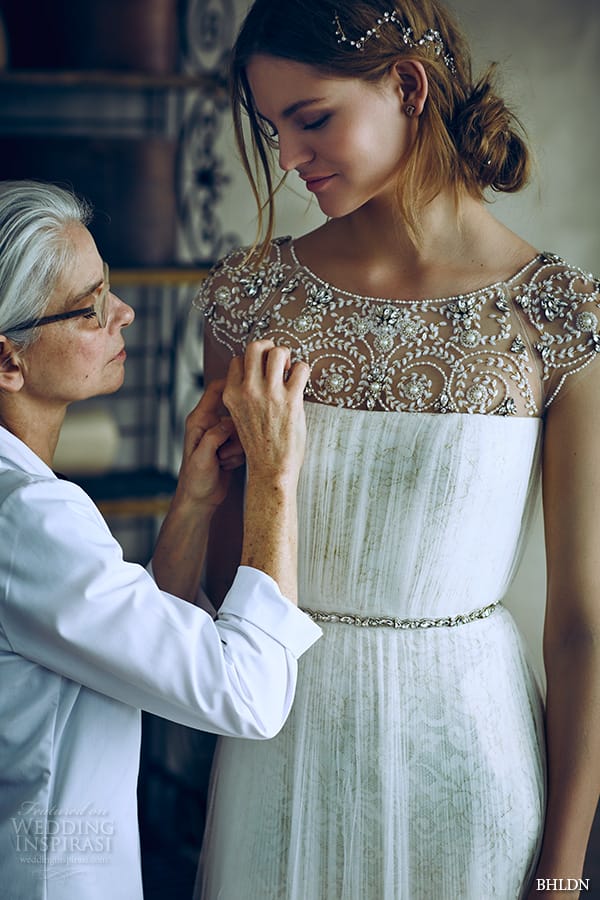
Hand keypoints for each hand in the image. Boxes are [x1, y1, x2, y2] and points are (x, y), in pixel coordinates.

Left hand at [176, 379, 244, 509]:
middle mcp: (211, 424)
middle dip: (237, 430)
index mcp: (199, 420)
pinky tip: (228, 465)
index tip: (247, 387)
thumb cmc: (194, 480)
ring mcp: (222, 435)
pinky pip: (245, 442)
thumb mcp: (202, 457)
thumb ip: (215, 436)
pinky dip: (240, 454)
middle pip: (236, 411)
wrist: (199, 500)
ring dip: (237, 447)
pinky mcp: (231, 446)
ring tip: (223, 461)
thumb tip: (230, 422)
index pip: (215, 390)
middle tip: (225, 449)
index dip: (231, 383)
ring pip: (243, 429)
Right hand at [223, 340, 309, 486]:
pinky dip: (303, 370)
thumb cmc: (259, 445)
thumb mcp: (240, 417)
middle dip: (269, 347)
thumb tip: (259, 374)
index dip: (252, 361)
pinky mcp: (290, 399)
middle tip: (278, 360)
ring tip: (290, 370)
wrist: (270, 469)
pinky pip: (301, 368)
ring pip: (278, 352)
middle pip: (255, 347)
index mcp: (231, 395)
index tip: (262, 371)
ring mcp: (269, 393)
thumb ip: (244, 395)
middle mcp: (247, 390)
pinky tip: (301, 382)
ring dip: (287, 356)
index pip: (238, 360)